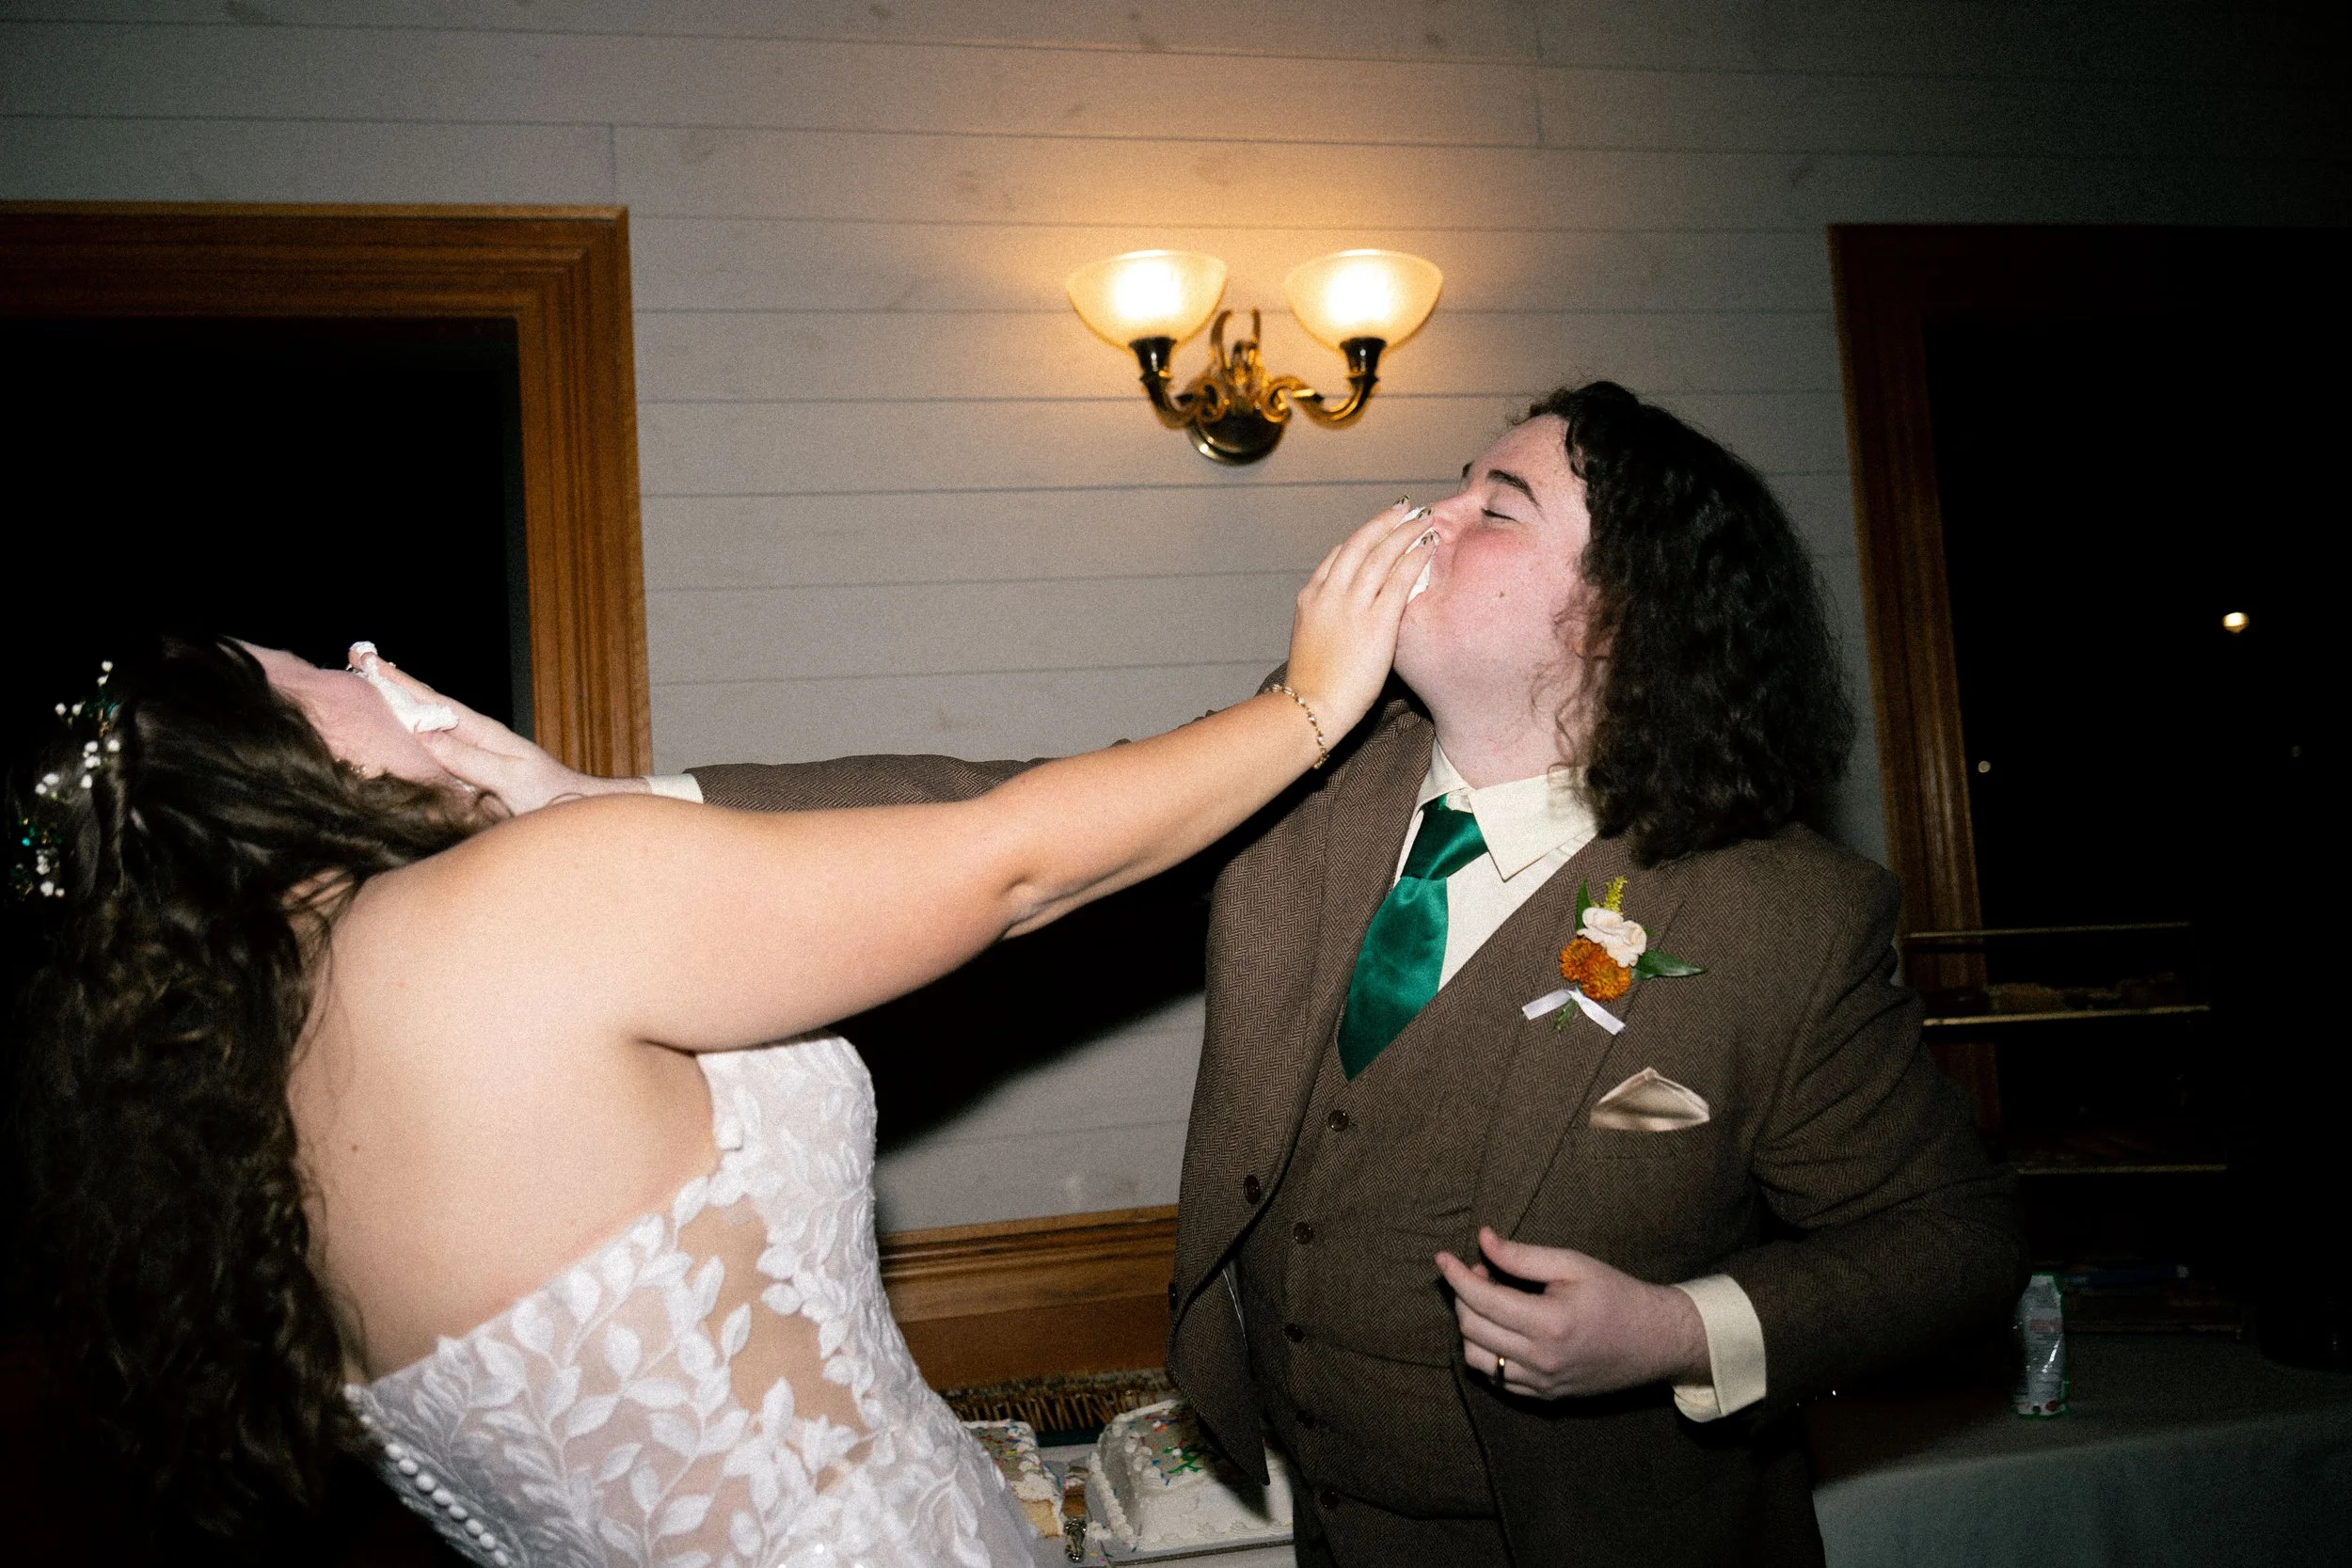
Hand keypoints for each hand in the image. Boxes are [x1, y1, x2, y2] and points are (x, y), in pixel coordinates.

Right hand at [355, 647, 645, 813]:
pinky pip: (433, 744)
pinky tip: (397, 728)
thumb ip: (470, 759)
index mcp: (483, 732)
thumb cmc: (547, 797)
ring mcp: (473, 750)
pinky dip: (411, 729)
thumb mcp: (509, 779)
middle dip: (391, 682)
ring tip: (366, 683)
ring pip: (427, 721)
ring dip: (397, 702)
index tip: (368, 662)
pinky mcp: (471, 768)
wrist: (572, 808)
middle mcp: (475, 735)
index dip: (399, 682)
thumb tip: (425, 735)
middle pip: (425, 703)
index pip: (432, 701)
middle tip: (356, 659)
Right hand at [1282, 502, 1438, 738]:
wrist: (1311, 707)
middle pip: (1360, 543)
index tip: (1379, 530)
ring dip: (1405, 532)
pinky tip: (1429, 546)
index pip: (1338, 555)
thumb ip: (1328, 620)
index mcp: (1311, 597)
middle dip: (1385, 522)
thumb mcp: (1310, 641)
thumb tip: (1348, 618)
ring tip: (1425, 519)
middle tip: (1405, 509)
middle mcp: (1330, 593)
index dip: (1363, 537)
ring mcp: (1353, 605)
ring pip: (1382, 554)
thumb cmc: (1313, 686)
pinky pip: (1400, 578)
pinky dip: (1415, 557)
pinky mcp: (1377, 621)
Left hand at [1435, 1227, 1708, 1399]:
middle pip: (1471, 1328)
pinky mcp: (1544, 1396)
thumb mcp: (1573, 1265)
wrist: (1655, 1341)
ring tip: (1492, 1301)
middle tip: (1483, 1272)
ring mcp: (1541, 1383)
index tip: (1442, 1257)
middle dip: (1464, 1296)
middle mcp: (1540, 1360)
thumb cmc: (1616, 1295)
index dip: (1456, 1275)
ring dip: (1471, 1326)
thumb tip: (1482, 1240)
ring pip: (1477, 1359)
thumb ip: (1523, 1256)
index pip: (1481, 1300)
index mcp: (1549, 1323)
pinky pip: (1496, 1377)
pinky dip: (1487, 1350)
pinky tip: (1502, 1327)